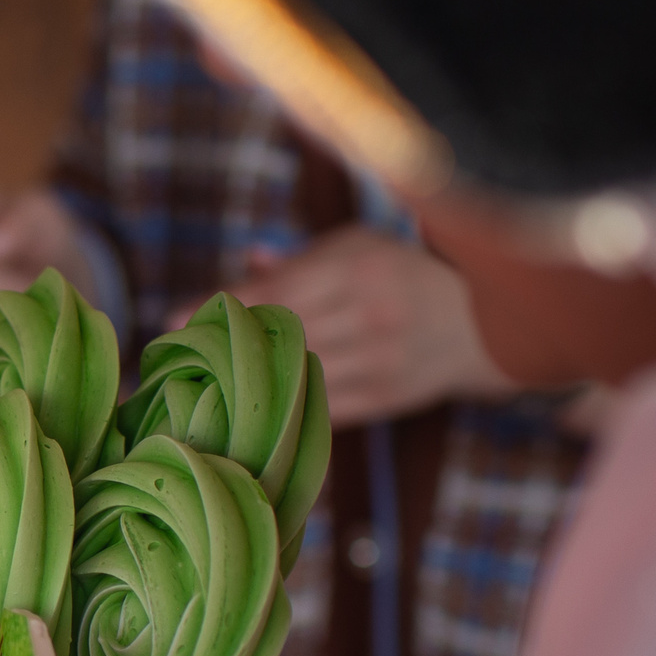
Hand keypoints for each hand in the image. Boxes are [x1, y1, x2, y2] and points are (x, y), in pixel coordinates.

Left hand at [175, 226, 509, 423]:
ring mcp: (377, 360)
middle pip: (275, 336)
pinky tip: (245, 410)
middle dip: (221, 348)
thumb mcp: (359, 246)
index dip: (217, 307)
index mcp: (357, 266)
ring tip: (197, 385)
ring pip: (293, 376)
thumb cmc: (407, 273)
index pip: (272, 292)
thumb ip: (301, 260)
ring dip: (243, 384)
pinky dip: (281, 409)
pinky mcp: (383, 398)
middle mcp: (367, 313)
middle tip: (174, 358)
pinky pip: (319, 408)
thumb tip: (246, 262)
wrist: (485, 324)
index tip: (170, 320)